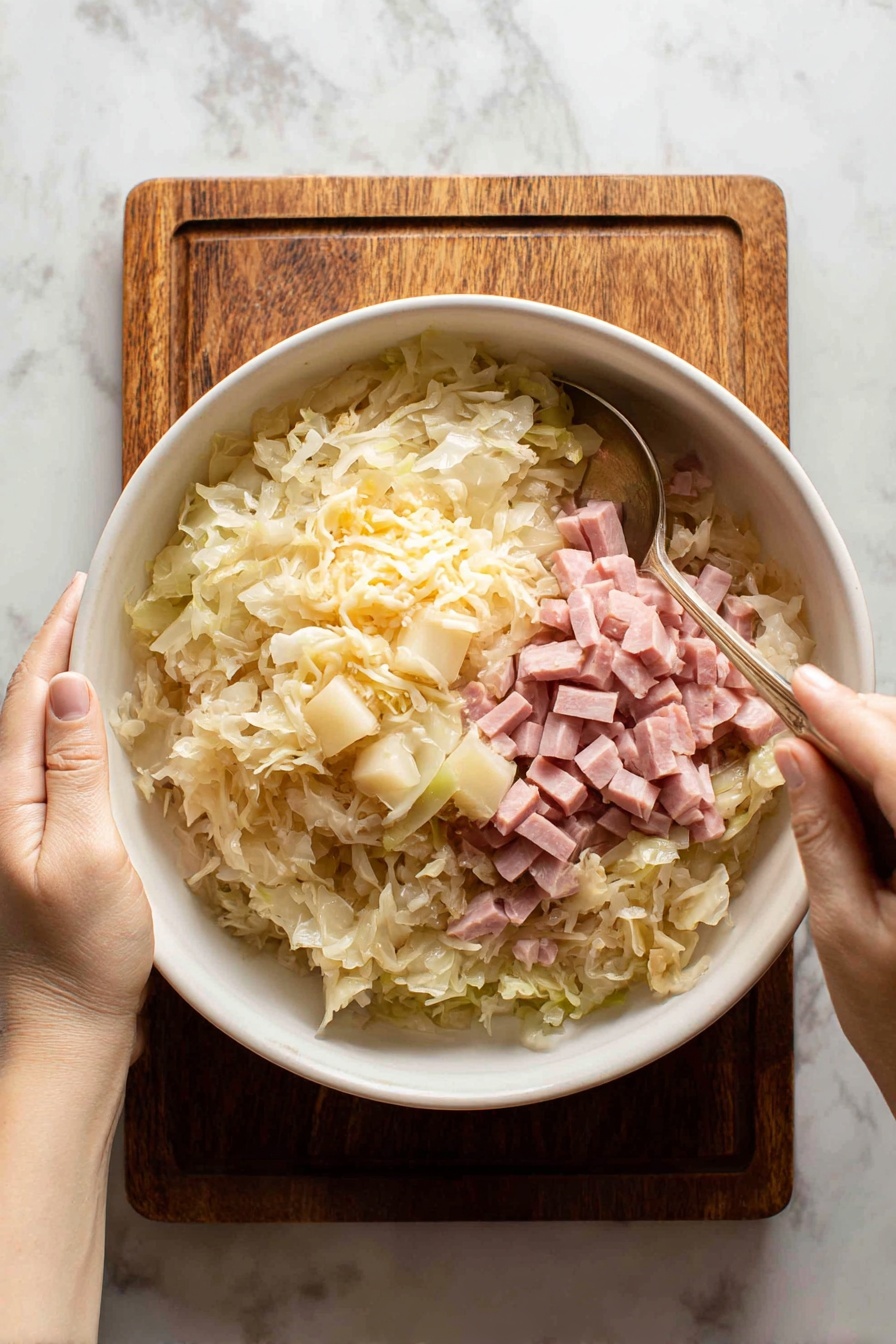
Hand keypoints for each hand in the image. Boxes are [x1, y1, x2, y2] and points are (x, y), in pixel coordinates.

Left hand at [0, 576, 153, 1343]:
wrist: (65, 1029)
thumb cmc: (80, 954)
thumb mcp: (86, 855)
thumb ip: (74, 772)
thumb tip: (72, 689)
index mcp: (8, 799)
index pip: (27, 697)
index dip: (53, 639)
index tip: (79, 590)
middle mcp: (5, 806)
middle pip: (21, 708)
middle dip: (51, 649)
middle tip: (88, 606)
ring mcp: (20, 828)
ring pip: (33, 735)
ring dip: (58, 686)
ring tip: (91, 651)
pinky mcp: (41, 847)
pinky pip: (49, 766)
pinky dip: (70, 731)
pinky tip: (94, 733)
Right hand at [775, 665, 895, 1115]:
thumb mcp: (844, 926)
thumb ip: (823, 833)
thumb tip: (794, 755)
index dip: (844, 715)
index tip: (799, 682)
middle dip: (861, 723)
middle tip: (799, 730)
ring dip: (875, 750)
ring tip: (821, 766)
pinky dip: (889, 781)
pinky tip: (858, 793)